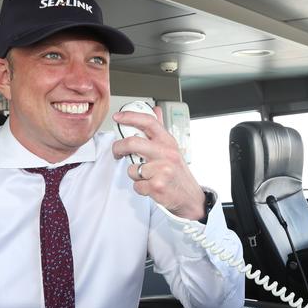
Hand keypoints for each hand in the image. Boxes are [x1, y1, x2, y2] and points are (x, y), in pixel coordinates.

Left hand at [112, 106, 204, 220]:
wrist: (190, 197)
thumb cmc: (178, 173)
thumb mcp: (172, 149)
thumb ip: (160, 130)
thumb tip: (155, 110)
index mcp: (168, 142)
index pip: (148, 122)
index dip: (130, 117)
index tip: (118, 117)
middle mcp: (166, 154)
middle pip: (133, 143)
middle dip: (118, 148)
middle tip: (117, 152)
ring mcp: (162, 170)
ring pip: (132, 169)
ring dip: (135, 175)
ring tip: (148, 177)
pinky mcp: (157, 186)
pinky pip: (136, 185)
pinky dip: (141, 188)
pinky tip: (151, 186)